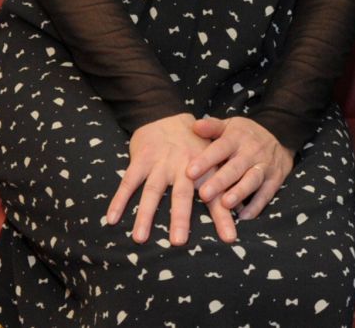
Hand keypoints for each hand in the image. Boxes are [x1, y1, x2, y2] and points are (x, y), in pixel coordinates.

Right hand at [105, 113, 235, 245]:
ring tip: (140, 239)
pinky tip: (112, 219)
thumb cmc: (193, 144)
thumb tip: (242, 207)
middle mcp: (182, 167)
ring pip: (152, 191)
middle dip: (180, 218)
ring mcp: (159, 163)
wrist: (165, 114)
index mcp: (203, 169)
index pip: (215, 196)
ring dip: (145, 215)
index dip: (223, 217)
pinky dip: (119, 200)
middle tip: (179, 241)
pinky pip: (128, 182)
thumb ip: (223, 182)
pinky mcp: (140, 159)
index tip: (229, 238)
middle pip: (181, 195)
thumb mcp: (212, 158)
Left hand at [187, 115, 294, 227]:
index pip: (219, 148)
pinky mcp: (275, 179)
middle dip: (220, 181)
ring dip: (239, 192)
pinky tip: (244, 216)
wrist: (281, 135)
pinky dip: (256, 206)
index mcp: (236, 138)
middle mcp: (251, 152)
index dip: (205, 160)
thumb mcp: (229, 126)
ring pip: (252, 180)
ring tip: (225, 204)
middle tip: (204, 194)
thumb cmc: (245, 135)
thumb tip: (194, 126)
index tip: (189, 172)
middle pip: (235, 167)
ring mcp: (265, 166)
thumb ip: (212, 127)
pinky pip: (266, 193)